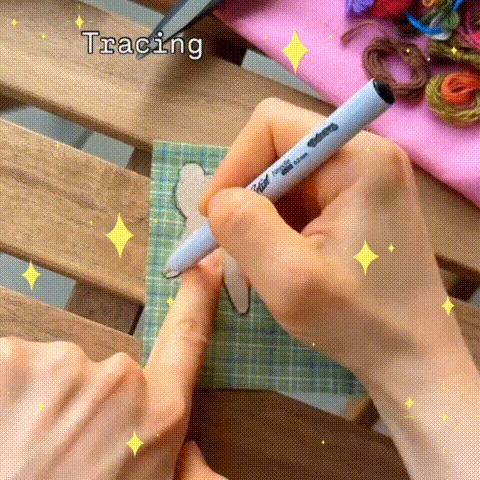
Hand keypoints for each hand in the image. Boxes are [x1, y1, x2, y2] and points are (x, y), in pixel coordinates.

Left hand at [0, 252, 225, 479]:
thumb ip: (176, 468)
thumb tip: (190, 450)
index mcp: (157, 416)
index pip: (187, 338)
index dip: (198, 297)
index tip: (204, 264)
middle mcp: (118, 382)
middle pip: (104, 372)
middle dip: (84, 403)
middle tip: (55, 454)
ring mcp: (61, 365)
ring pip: (53, 371)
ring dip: (37, 401)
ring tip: (21, 448)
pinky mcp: (9, 360)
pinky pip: (12, 364)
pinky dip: (5, 391)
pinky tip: (3, 427)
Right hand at [199, 98, 462, 382]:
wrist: (413, 357)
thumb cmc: (359, 322)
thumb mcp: (289, 278)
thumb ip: (244, 227)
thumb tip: (219, 200)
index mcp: (358, 158)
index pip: (272, 126)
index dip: (234, 165)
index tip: (216, 216)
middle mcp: (365, 156)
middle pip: (278, 151)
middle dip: (249, 197)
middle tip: (237, 245)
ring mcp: (364, 180)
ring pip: (286, 180)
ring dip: (263, 217)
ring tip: (266, 262)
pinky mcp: (359, 204)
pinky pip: (301, 200)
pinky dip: (280, 228)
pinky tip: (285, 261)